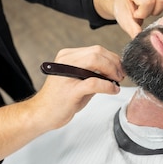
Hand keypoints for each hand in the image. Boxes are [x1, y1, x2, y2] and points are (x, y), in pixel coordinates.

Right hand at [0, 45, 122, 161]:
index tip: (120, 68)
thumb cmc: (60, 99)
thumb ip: (92, 73)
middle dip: (114, 63)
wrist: (41, 114)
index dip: (112, 58)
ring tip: (117, 81)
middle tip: (121, 75)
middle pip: (97, 52)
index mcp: (67, 56)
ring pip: (96, 61)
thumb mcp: (77, 80)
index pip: (96, 49)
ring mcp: (67, 74)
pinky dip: (108, 86)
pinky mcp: (70, 90)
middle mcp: (65, 61)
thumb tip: (114, 70)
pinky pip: (94, 82)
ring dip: (112, 71)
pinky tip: (113, 90)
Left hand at [114, 0, 162, 37]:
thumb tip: (139, 36)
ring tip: (155, 7)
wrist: (124, 0)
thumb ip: (132, 28)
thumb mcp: (125, 20)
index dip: (144, 12)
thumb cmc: (125, 9)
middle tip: (147, 12)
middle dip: (156, 10)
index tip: (137, 14)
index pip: (148, 1)